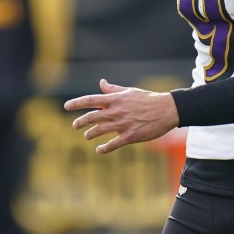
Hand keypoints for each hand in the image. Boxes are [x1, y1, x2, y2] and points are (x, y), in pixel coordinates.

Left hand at [64, 79, 179, 153]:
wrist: (166, 109)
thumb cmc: (147, 99)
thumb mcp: (129, 91)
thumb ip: (113, 89)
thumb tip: (101, 83)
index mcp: (116, 99)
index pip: (91, 100)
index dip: (77, 103)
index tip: (66, 106)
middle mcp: (117, 111)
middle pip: (93, 116)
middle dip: (81, 121)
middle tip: (74, 125)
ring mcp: (123, 124)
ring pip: (100, 130)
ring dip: (90, 134)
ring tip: (86, 136)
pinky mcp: (131, 136)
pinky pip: (114, 143)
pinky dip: (104, 148)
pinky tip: (99, 150)